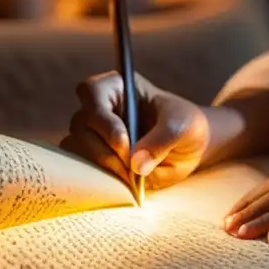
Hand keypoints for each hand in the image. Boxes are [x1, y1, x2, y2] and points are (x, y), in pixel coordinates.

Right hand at [60, 71, 209, 189]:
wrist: (190, 147)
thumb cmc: (185, 125)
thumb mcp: (182, 127)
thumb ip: (161, 140)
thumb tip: (136, 165)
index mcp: (119, 88)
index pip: (91, 91)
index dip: (101, 115)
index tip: (123, 141)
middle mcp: (101, 109)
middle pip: (81, 123)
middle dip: (106, 148)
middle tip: (131, 164)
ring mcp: (96, 134)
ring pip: (78, 147)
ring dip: (103, 163)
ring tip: (132, 174)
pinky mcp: (97, 158)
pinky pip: (82, 167)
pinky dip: (100, 177)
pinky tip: (124, 181)